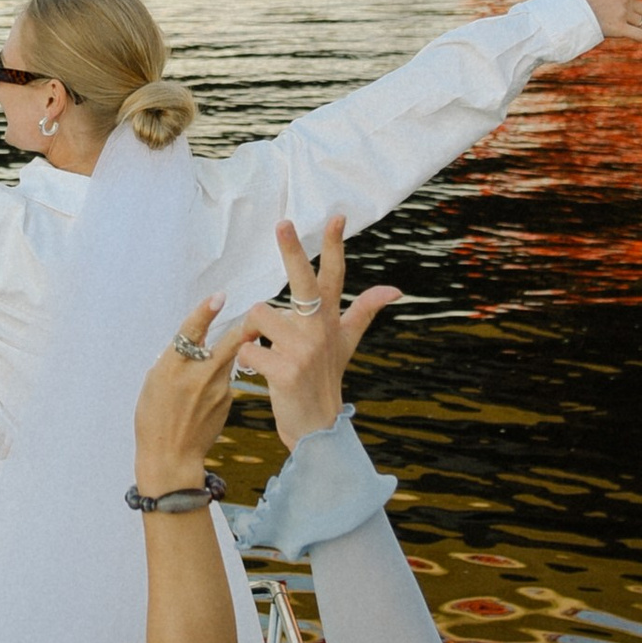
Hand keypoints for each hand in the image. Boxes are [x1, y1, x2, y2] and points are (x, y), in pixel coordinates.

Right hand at [133, 297, 262, 495]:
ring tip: (212, 363)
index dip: (205, 311)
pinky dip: (218, 380)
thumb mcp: (154, 382)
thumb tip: (190, 343)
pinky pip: (226, 381)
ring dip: (225, 354)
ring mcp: (217, 389)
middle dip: (243, 326)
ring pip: (227, 360)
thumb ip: (173, 360)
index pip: (191, 331)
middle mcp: (198, 375)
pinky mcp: (227, 401)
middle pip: (228, 342)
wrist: (171, 456)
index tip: (220, 297)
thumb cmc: (154, 418)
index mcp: (172, 367)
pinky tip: (204, 397)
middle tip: (255, 314)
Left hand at [233, 218, 401, 451]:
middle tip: (282, 222)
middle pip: (303, 282)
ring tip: (264, 350)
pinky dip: (246, 358)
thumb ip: (365, 311)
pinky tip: (258, 370)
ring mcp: (304, 350)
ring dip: (252, 331)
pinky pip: (249, 348)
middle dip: (292, 250)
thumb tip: (395, 289)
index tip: (336, 215)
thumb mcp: (347, 343)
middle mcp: (319, 331)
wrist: (317, 426)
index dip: (334, 245)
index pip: (334, 276)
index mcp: (330, 319)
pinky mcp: (286, 371)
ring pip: (259, 315)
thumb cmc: (325, 379)